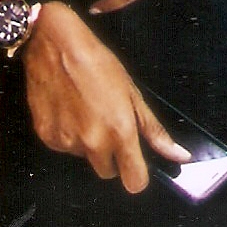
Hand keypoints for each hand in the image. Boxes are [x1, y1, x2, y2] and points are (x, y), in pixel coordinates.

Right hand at [22, 1, 189, 191]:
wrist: (55, 44)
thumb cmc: (96, 61)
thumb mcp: (132, 91)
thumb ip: (154, 129)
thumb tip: (179, 154)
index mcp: (120, 131)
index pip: (135, 183)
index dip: (137, 174)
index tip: (135, 161)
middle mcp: (93, 142)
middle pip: (108, 172)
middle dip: (110, 155)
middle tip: (106, 123)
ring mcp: (67, 142)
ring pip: (84, 158)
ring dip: (87, 143)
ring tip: (85, 110)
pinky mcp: (46, 138)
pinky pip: (63, 148)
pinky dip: (67, 135)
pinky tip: (68, 109)